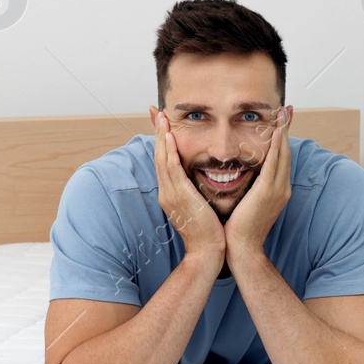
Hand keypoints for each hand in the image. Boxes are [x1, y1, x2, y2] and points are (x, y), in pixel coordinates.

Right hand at [150, 107, 225, 272]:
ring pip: (162, 159)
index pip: (164, 161)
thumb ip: (195, 191)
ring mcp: (170, 194)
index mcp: (171, 193)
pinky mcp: (179, 196)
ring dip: (161, 136)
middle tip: (156, 111)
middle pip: (159, 156)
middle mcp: (167, 191)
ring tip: (161, 117)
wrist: (207, 252)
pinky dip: (169, 152)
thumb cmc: (208, 231)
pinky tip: (169, 137)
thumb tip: (201, 179)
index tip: (161, 123)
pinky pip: (172, 170)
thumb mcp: (198, 206)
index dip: (161, 141)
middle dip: (157, 132)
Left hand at [224, 106, 291, 257]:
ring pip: (283, 154)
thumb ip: (250, 188)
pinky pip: (274, 163)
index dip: (282, 139)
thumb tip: (241, 176)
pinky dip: (277, 146)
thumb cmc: (240, 228)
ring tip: (284, 112)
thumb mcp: (248, 203)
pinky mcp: (268, 191)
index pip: (281, 159)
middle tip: (287, 109)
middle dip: (287, 129)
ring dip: (284, 131)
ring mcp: (278, 189)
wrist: (242, 248)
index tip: (282, 121)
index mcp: (277, 190)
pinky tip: (277, 131)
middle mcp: (282, 187)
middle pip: (286, 152)